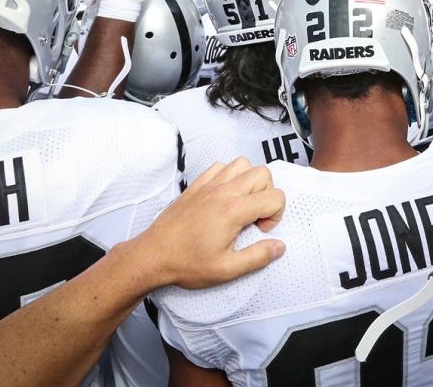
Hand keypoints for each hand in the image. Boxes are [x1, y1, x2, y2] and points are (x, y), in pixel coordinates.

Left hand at [135, 158, 285, 289]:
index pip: (274, 197)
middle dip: (267, 194)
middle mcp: (223, 192)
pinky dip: (228, 175)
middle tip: (256, 217)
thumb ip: (258, 257)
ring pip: (242, 164)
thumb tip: (279, 247)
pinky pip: (220, 166)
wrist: (154, 255)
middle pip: (262, 174)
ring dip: (250, 180)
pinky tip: (224, 196)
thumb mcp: (227, 269)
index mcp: (233, 211)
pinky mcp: (196, 186)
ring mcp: (208, 185)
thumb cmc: (186, 263)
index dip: (276, 215)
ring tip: (243, 203)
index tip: (261, 230)